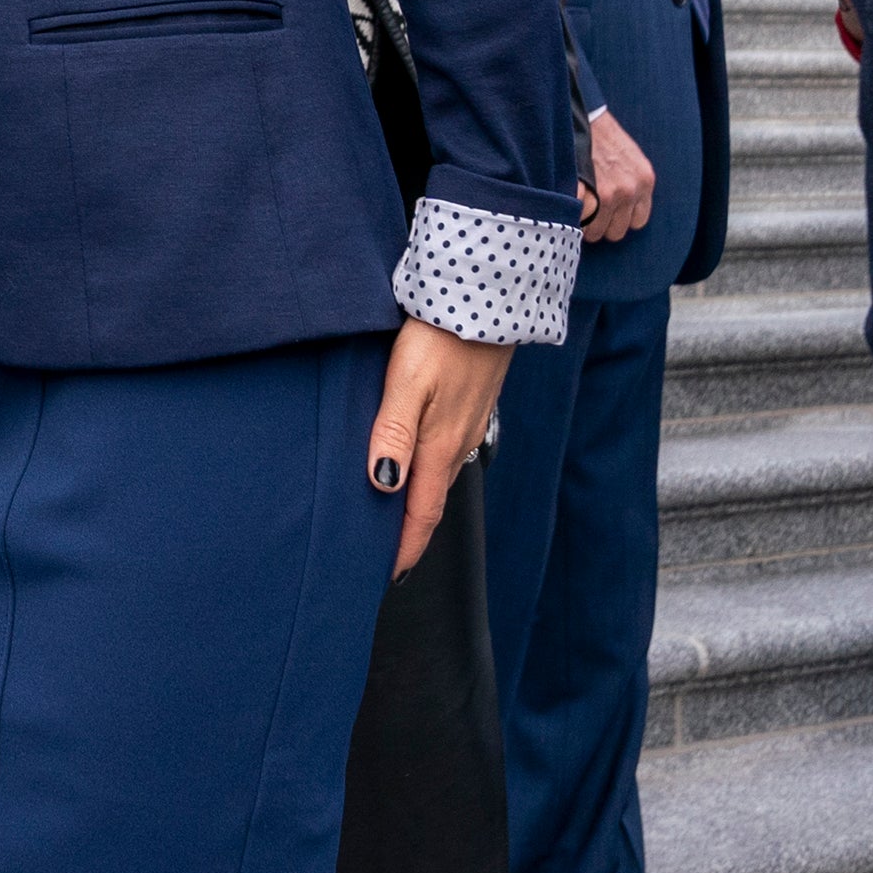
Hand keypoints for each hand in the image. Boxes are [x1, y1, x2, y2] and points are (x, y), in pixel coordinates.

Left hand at [370, 318, 512, 577]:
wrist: (490, 295)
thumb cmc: (441, 336)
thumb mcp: (406, 382)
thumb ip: (393, 433)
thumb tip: (383, 487)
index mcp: (440, 445)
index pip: (421, 514)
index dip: (404, 549)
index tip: (387, 577)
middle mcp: (459, 442)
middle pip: (432, 501)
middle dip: (410, 532)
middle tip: (387, 556)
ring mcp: (470, 422)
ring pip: (442, 475)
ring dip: (421, 501)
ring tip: (398, 515)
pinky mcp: (474, 403)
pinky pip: (450, 450)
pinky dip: (432, 470)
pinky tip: (419, 460)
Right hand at [580, 107, 657, 243]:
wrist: (581, 114)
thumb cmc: (602, 136)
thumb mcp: (630, 158)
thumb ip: (631, 184)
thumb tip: (622, 212)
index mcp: (644, 181)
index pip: (637, 222)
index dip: (619, 217)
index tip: (608, 210)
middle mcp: (629, 190)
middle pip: (616, 231)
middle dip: (602, 222)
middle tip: (590, 208)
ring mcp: (606, 194)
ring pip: (595, 232)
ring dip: (585, 222)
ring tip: (578, 205)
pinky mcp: (583, 193)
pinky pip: (578, 220)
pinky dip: (571, 214)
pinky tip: (569, 201)